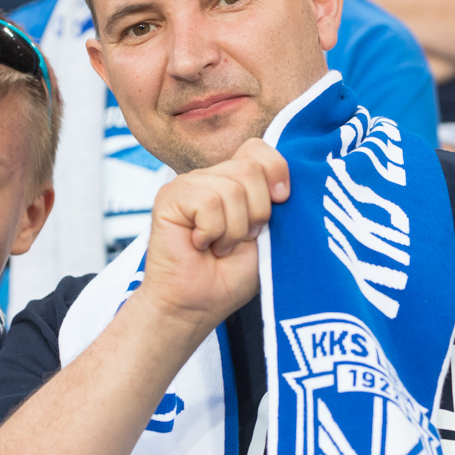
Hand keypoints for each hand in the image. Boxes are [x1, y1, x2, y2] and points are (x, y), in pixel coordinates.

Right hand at [137, 139, 289, 333]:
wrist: (197, 306)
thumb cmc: (230, 276)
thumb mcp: (267, 234)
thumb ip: (274, 201)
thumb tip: (284, 182)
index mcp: (235, 181)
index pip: (259, 149)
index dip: (276, 171)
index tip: (281, 202)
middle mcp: (211, 176)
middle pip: (251, 168)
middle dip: (257, 213)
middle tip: (240, 239)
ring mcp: (189, 184)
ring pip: (231, 188)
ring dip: (232, 230)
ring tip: (219, 246)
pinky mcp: (170, 197)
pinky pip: (208, 202)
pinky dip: (212, 232)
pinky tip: (200, 244)